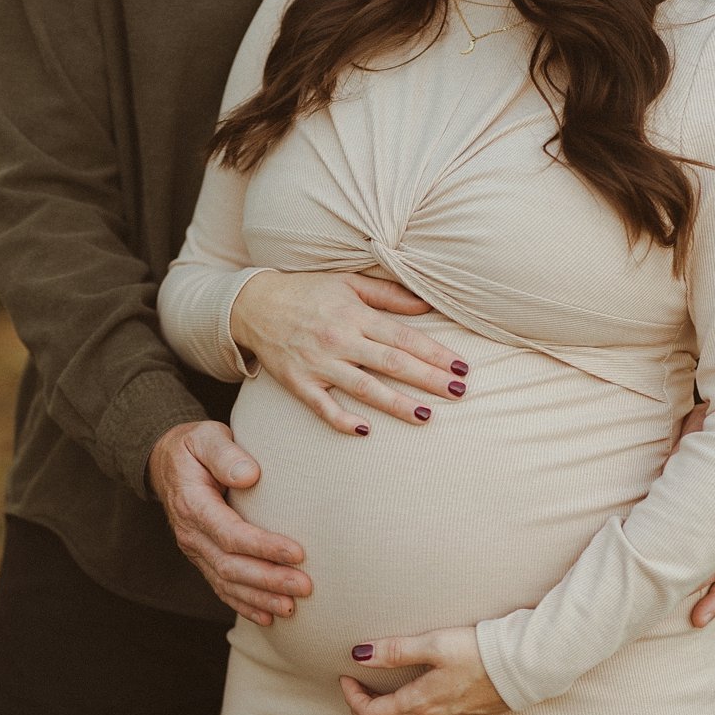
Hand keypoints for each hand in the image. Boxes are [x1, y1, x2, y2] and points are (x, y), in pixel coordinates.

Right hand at [148, 420, 310, 626]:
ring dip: (260, 597)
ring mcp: (195, 550)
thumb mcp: (206, 437)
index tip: (298, 553)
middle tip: (305, 587)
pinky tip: (267, 617)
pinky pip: (221, 586)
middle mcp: (191, 534)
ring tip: (292, 607)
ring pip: (227, 582)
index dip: (264, 547)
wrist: (165, 462)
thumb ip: (226, 454)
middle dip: (269, 579)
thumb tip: (250, 476)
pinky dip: (244, 604)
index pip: (231, 534)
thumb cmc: (194, 445)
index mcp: (193, 505)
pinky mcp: (203, 557)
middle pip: (231, 565)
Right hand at [230, 270, 465, 433]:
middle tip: (459, 391)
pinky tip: (367, 431)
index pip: (404, 337)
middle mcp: (340, 340)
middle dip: (428, 379)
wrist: (253, 304)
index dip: (435, 353)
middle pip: (392, 363)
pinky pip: (322, 406)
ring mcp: (318, 364)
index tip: (461, 366)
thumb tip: (427, 307)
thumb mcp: (349, 283)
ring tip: (428, 416)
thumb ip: (389, 295)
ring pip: (364, 388)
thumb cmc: (309, 291)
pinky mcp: (298, 383)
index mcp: (355, 315)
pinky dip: (343, 420)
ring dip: (397, 404)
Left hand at [340, 627, 509, 714]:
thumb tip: (359, 654)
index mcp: (417, 703)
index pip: (370, 713)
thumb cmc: (479, 651)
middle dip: (362, 713)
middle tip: (358, 690)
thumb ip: (395, 650)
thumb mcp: (434, 643)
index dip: (352, 697)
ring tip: (382, 708)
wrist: (522, 666)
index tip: (346, 677)